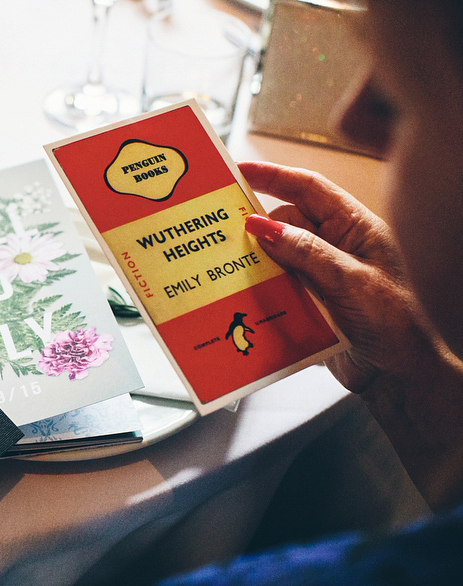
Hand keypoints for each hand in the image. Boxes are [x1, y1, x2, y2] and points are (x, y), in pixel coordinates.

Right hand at [239, 161, 445, 392]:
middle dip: (254, 226)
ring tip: (225, 266)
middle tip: (220, 228)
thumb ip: (308, 252)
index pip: (309, 189)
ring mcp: (320, 276)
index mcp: (355, 228)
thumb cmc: (400, 324)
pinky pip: (275, 289)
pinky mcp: (309, 304)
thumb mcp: (353, 281)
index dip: (273, 176)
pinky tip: (241, 296)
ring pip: (276, 258)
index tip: (238, 172)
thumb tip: (263, 226)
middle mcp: (336, 247)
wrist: (403, 376)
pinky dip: (258, 290)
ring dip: (254, 262)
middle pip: (285, 224)